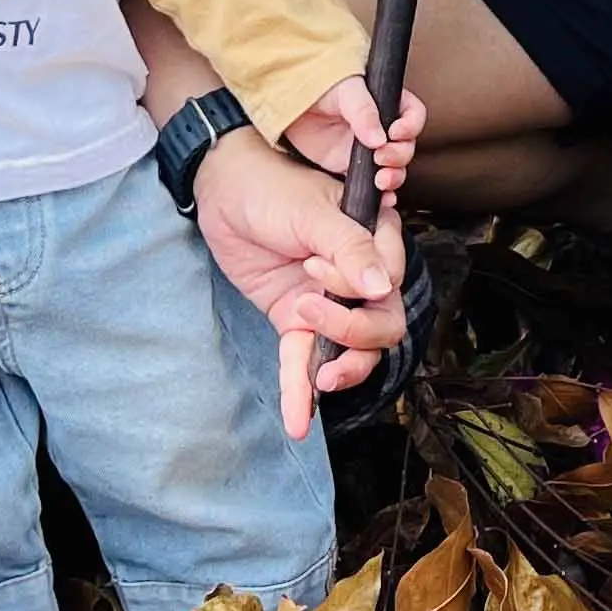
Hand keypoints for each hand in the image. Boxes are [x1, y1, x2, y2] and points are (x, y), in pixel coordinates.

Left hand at [190, 125, 405, 440]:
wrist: (222, 192)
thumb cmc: (272, 188)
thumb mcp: (312, 212)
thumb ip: (349, 248)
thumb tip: (382, 287)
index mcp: (374, 241)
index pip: (389, 285)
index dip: (357, 288)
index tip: (313, 266)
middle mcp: (357, 277)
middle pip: (382, 326)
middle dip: (355, 336)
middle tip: (310, 316)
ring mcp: (328, 303)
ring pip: (353, 353)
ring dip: (341, 372)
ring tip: (319, 384)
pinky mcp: (295, 320)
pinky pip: (305, 361)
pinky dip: (301, 392)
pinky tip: (299, 422)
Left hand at [285, 76, 425, 202]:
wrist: (289, 102)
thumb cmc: (319, 84)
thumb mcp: (345, 89)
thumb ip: (363, 110)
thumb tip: (378, 138)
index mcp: (386, 102)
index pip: (413, 115)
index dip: (410, 126)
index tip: (395, 133)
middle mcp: (381, 127)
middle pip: (406, 146)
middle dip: (399, 155)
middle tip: (381, 156)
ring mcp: (367, 149)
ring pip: (394, 168)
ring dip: (394, 176)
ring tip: (381, 179)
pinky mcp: (350, 166)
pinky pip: (372, 184)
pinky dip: (380, 194)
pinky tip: (380, 197)